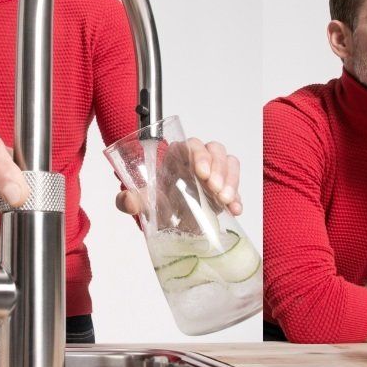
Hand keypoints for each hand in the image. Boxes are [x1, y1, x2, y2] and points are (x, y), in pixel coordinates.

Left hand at [115, 138, 243, 217]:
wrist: (169, 222)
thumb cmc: (156, 203)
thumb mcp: (140, 202)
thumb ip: (128, 201)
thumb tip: (127, 200)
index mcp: (177, 156)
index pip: (191, 145)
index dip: (199, 155)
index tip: (202, 173)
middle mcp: (198, 160)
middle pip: (215, 150)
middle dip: (218, 168)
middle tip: (214, 189)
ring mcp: (215, 173)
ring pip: (230, 162)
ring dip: (231, 179)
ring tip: (225, 199)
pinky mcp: (225, 188)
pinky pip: (237, 185)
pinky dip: (238, 196)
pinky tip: (235, 209)